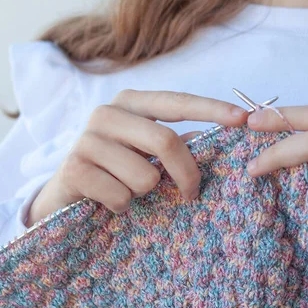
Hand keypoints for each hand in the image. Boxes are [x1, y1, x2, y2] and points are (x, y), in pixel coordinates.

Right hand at [27, 90, 248, 226]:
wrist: (64, 193)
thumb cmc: (116, 169)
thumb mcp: (147, 151)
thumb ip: (176, 142)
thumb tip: (213, 137)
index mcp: (131, 102)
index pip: (177, 102)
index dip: (211, 109)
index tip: (243, 119)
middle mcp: (107, 113)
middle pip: (166, 140)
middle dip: (187, 174)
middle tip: (192, 193)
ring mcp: (87, 139)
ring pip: (146, 176)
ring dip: (145, 193)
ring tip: (128, 190)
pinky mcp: (74, 169)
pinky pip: (122, 196)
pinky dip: (124, 206)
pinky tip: (109, 200)